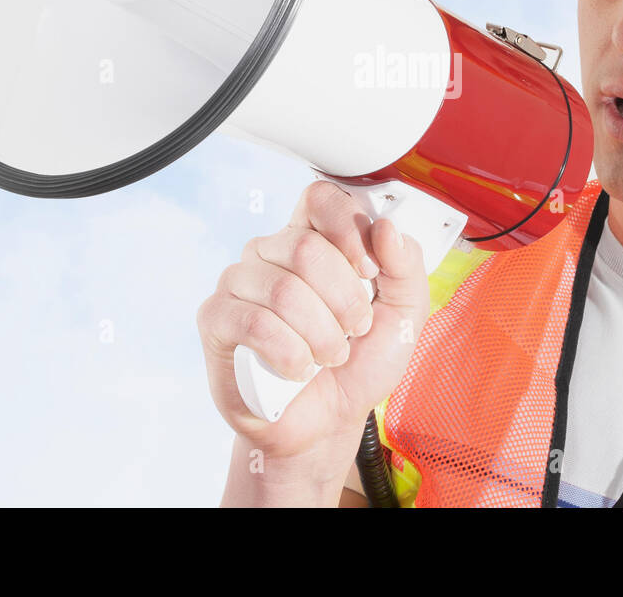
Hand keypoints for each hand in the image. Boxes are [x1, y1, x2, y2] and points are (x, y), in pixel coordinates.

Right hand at [197, 179, 429, 463]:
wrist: (327, 423)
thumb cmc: (359, 364)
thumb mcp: (404, 315)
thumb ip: (406, 267)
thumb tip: (385, 226)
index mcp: (314, 239)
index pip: (320, 199)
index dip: (347, 228)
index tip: (369, 270)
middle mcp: (271, 252)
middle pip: (306, 247)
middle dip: (344, 301)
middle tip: (353, 331)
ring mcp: (239, 283)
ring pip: (283, 290)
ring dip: (321, 336)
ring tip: (328, 357)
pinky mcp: (216, 319)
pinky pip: (254, 322)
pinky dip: (289, 354)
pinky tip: (297, 369)